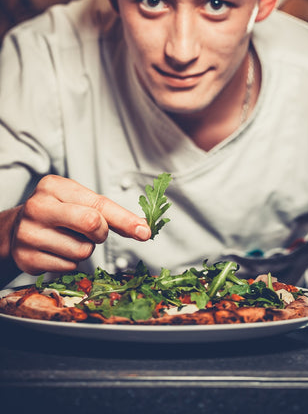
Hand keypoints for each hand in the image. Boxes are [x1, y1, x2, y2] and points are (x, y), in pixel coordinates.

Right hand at [10, 175, 150, 274]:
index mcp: (54, 186)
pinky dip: (70, 262)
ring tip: (68, 239)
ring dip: (84, 249)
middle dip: (101, 233)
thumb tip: (143, 229)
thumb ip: (109, 213)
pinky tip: (57, 251)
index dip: (125, 219)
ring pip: (82, 251)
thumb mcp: (78, 201)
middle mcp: (39, 207)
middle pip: (91, 223)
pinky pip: (69, 267)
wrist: (16, 229)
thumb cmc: (57, 212)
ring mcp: (29, 233)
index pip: (99, 204)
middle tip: (93, 232)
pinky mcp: (26, 258)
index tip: (144, 231)